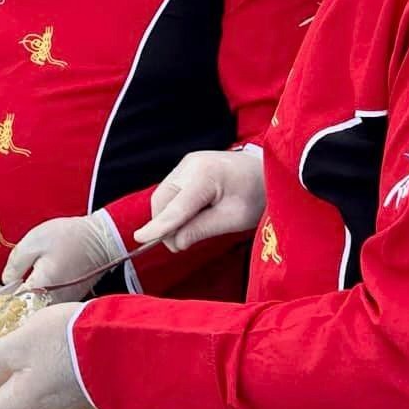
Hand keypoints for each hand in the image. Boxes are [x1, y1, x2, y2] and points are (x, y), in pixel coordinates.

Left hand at [0, 301, 86, 408]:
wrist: (121, 347)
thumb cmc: (68, 342)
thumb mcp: (22, 341)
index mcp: (22, 399)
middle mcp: (38, 405)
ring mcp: (56, 398)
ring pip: (16, 395)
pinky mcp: (71, 386)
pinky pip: (33, 386)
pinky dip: (15, 376)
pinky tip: (13, 357)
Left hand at [3, 212, 121, 302]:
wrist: (103, 239)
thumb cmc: (70, 237)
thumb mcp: (33, 242)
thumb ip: (15, 263)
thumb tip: (7, 281)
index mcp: (42, 288)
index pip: (15, 306)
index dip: (4, 302)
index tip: (0, 297)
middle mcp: (55, 302)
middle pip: (28, 314)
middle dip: (16, 306)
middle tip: (10, 293)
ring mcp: (65, 304)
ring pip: (41, 312)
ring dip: (30, 304)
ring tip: (25, 290)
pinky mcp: (73, 301)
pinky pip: (52, 307)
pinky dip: (44, 300)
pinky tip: (42, 287)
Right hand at [136, 147, 265, 252]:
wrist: (267, 171)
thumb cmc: (256, 194)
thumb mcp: (234, 218)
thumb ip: (201, 229)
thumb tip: (175, 242)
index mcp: (204, 175)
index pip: (176, 207)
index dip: (158, 226)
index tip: (140, 239)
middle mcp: (189, 165)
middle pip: (162, 200)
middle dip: (164, 225)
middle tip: (179, 245)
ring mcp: (186, 164)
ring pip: (162, 196)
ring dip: (167, 217)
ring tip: (187, 231)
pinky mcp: (186, 167)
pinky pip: (170, 191)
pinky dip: (172, 208)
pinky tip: (189, 217)